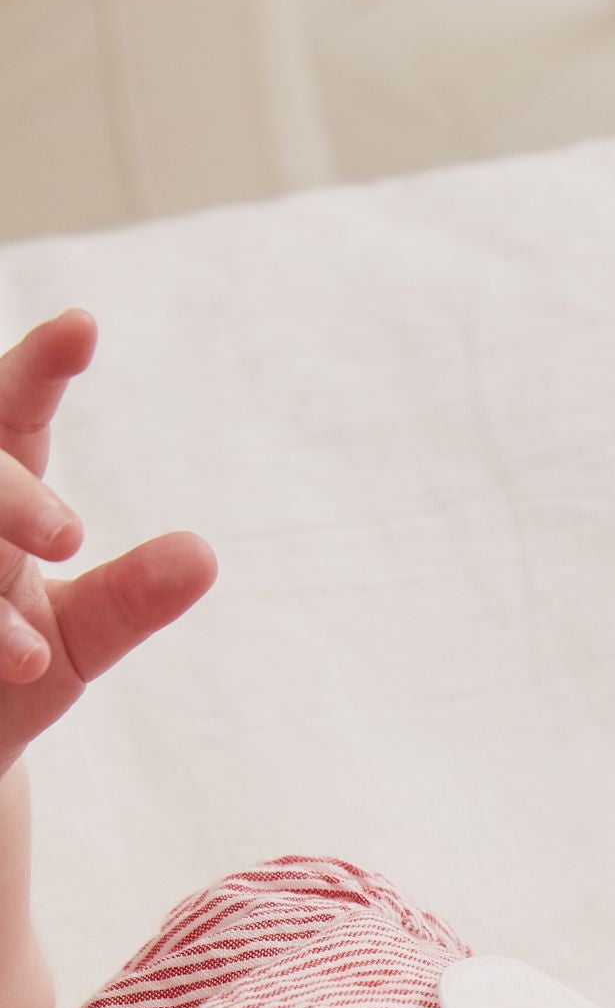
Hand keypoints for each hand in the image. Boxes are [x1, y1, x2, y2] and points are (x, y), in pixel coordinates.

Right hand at [0, 310, 215, 783]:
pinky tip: (17, 663)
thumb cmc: (12, 679)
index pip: (13, 412)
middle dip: (9, 493)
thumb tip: (202, 557)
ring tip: (32, 659)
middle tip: (69, 536)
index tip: (84, 328)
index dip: (41, 368)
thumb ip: (131, 601)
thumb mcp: (80, 641)